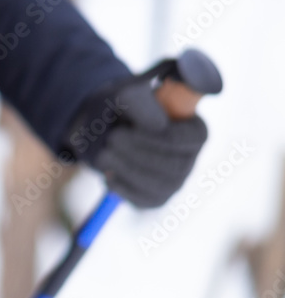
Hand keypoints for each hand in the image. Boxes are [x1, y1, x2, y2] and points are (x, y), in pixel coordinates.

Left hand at [65, 77, 207, 208]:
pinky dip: (123, 187)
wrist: (104, 129)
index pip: (192, 138)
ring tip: (104, 153)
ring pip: (159, 185)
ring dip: (127, 169)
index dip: (162, 137)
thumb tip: (158, 126)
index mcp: (193, 129)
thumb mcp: (127, 96)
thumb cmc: (123, 109)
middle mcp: (189, 158)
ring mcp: (174, 181)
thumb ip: (142, 103)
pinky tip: (108, 174)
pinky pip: (144, 200)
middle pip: (175, 165)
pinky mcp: (155, 197)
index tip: (128, 128)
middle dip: (138, 153)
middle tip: (112, 138)